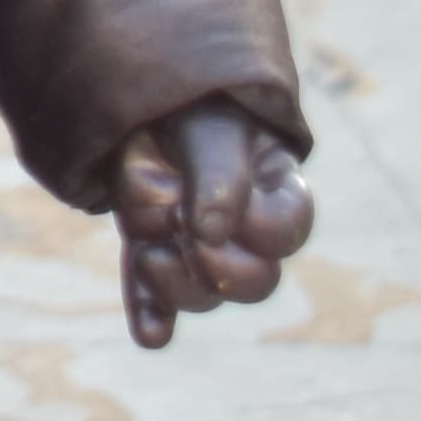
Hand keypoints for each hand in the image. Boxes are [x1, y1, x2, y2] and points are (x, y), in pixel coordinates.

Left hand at [110, 104, 312, 347]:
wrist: (134, 85)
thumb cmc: (187, 98)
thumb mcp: (210, 121)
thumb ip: (221, 173)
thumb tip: (214, 234)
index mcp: (273, 188)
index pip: (286, 231)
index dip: (258, 227)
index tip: (220, 203)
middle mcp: (239, 224)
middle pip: (252, 281)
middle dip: (220, 267)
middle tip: (182, 232)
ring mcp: (192, 240)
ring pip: (202, 292)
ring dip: (176, 281)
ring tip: (149, 250)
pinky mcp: (150, 246)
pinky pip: (154, 293)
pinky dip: (153, 314)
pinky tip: (151, 335)